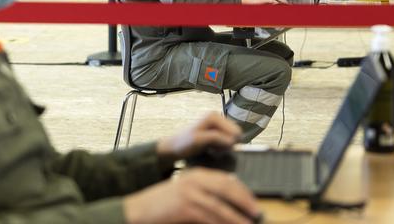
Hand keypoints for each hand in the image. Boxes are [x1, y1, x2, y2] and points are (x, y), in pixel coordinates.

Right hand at [124, 168, 259, 223]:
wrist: (136, 211)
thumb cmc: (160, 206)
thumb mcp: (183, 194)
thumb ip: (203, 194)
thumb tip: (228, 203)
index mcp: (195, 174)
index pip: (226, 179)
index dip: (243, 192)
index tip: (253, 203)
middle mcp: (195, 180)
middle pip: (228, 189)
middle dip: (246, 202)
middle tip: (257, 214)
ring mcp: (190, 193)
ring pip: (222, 207)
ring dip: (238, 219)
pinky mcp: (186, 208)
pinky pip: (211, 218)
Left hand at [157, 113, 240, 161]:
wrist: (174, 148)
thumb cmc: (184, 144)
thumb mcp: (198, 141)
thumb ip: (215, 138)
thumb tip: (232, 141)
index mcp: (213, 116)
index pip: (235, 131)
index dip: (229, 143)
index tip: (217, 150)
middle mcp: (217, 117)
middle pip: (236, 134)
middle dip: (228, 144)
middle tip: (214, 150)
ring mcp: (217, 124)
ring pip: (232, 138)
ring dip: (225, 146)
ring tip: (212, 150)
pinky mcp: (217, 131)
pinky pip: (227, 141)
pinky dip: (222, 147)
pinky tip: (212, 149)